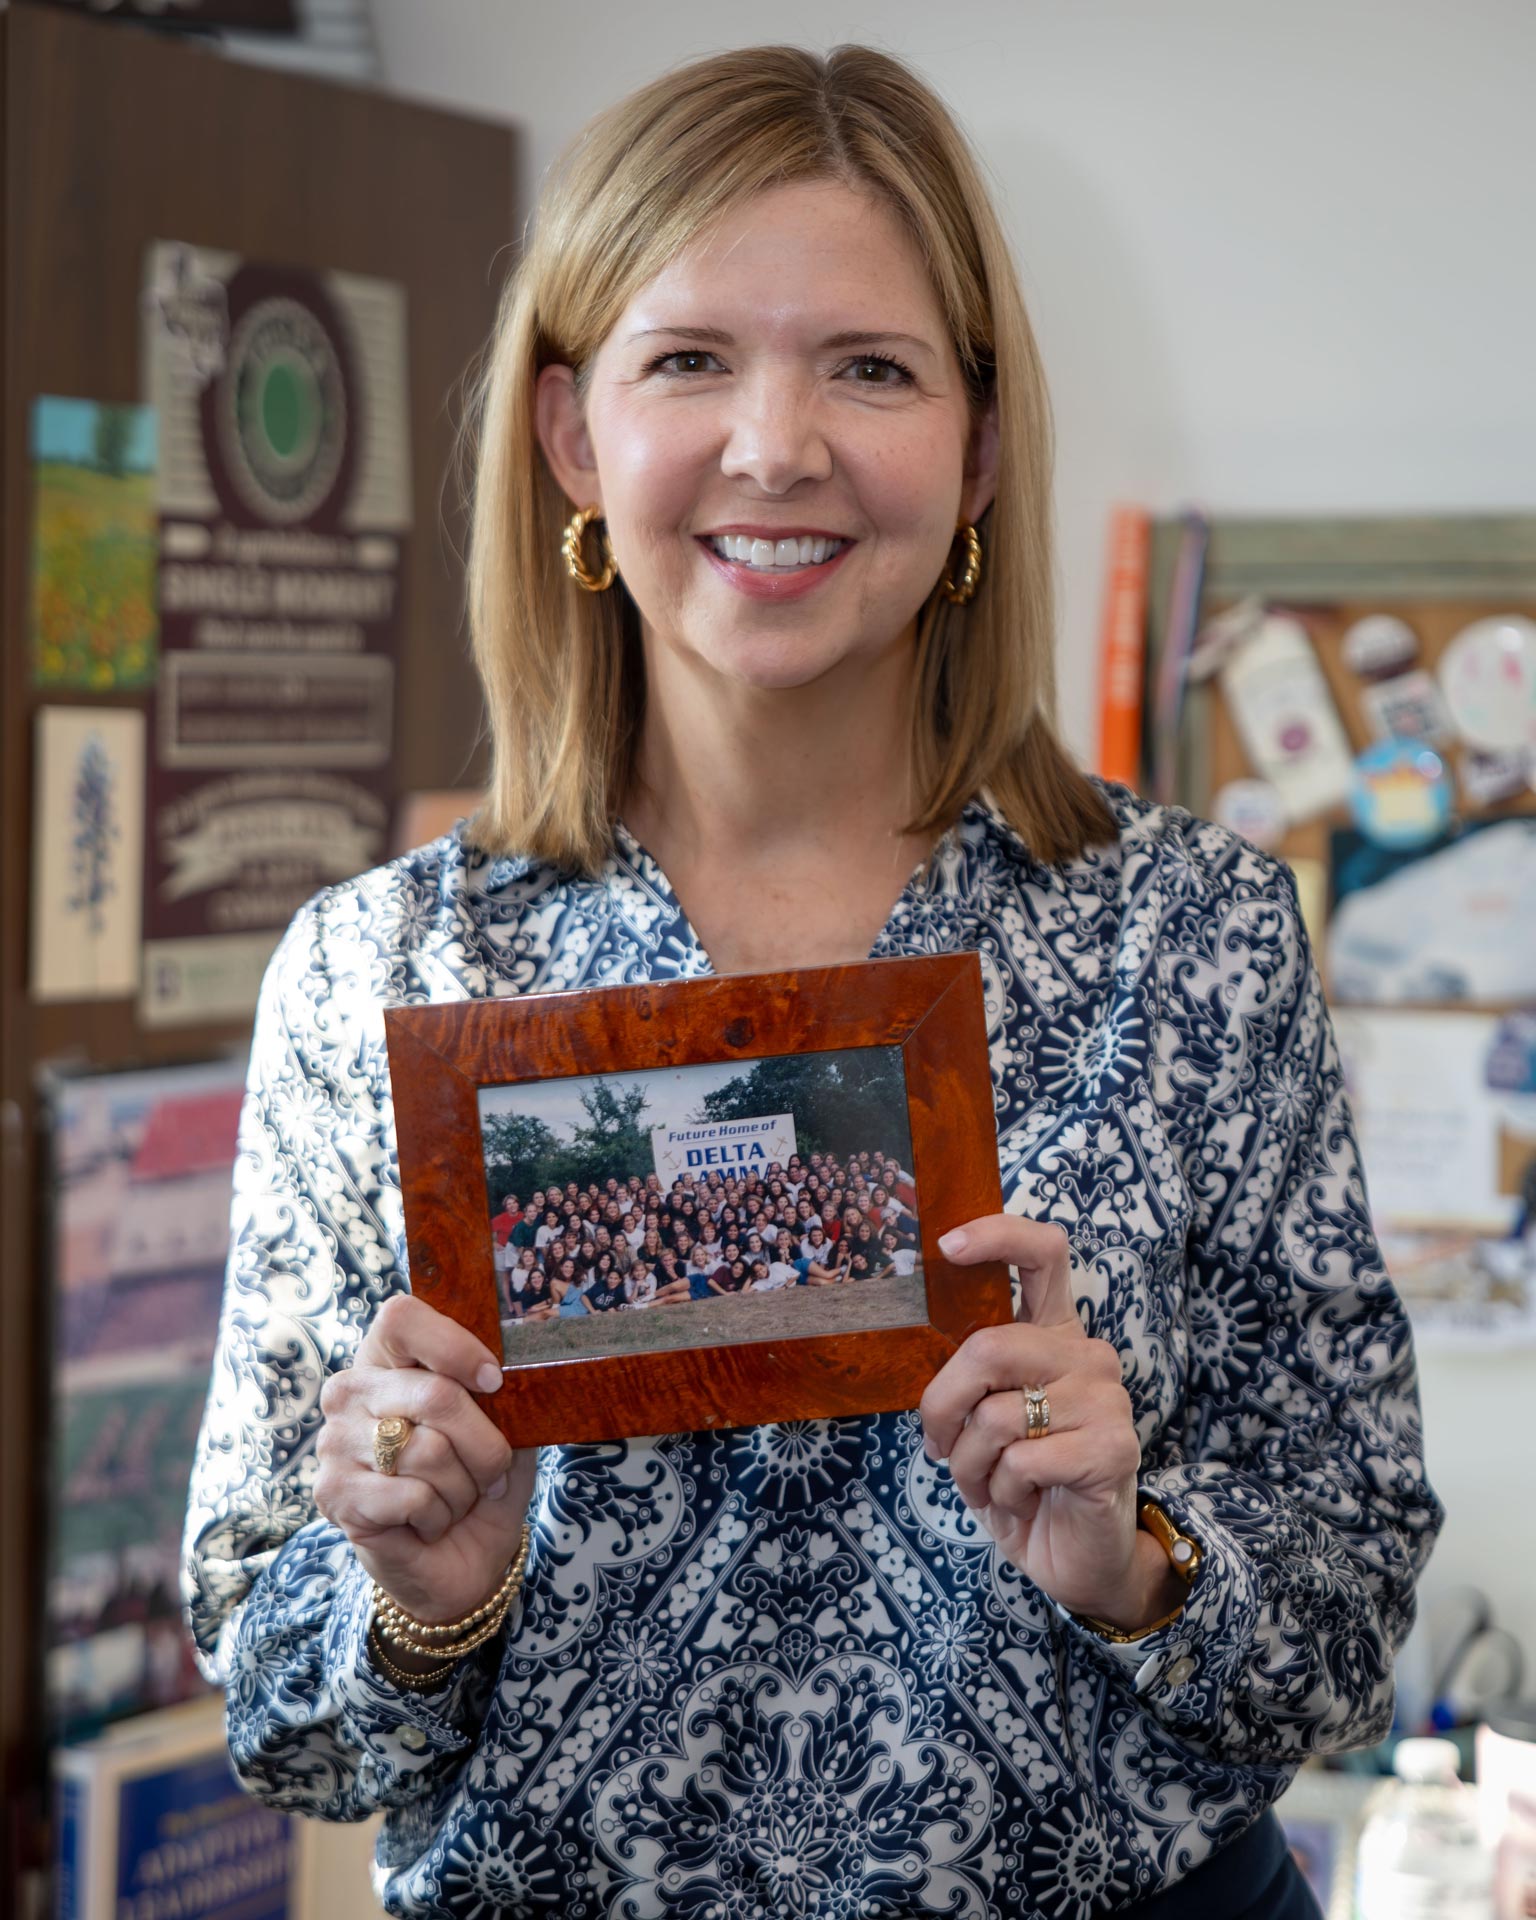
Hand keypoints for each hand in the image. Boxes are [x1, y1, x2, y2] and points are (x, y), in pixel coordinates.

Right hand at [314, 1293, 535, 1625]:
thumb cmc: (480, 1482)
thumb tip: (515, 1370)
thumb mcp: (505, 1428)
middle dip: (485, 1445)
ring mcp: (335, 1442)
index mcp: (387, 1359)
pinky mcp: (334, 1494)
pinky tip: (428, 1523)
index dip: (454, 1345)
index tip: (494, 1380)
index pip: (401, 1317)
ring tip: (454, 1499)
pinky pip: (412, 1495)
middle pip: (436, 1394)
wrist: (461, 1562)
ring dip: (463, 1487)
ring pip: (429, 1450)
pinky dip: (439, 1516)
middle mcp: (350, 1391)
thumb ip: (504, 1392)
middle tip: (492, 1471)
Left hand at [919, 1216, 1180, 1630]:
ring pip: (996, 1415)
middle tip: (940, 1445)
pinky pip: (1022, 1461)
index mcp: (1054, 1334)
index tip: (946, 1247)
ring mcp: (1106, 1399)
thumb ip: (971, 1375)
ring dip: (972, 1464)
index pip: (1042, 1253)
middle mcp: (1086, 1354)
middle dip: (944, 1404)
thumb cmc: (1022, 1479)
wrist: (1077, 1556)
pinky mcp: (1114, 1448)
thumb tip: (917, 1341)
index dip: (996, 1235)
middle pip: (990, 1347)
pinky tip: (1025, 1500)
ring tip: (991, 1483)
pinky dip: (1003, 1490)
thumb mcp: (984, 1418)